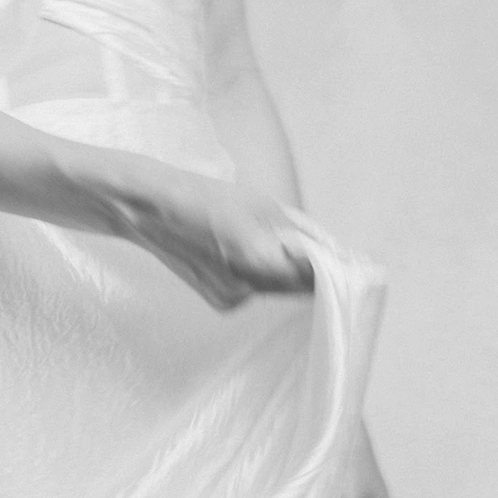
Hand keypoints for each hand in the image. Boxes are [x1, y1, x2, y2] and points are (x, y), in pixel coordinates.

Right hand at [117, 164, 314, 310]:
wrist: (148, 209)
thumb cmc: (203, 196)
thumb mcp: (259, 204)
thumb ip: (294, 232)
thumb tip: (324, 250)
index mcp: (259, 260)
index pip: (311, 277)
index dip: (330, 270)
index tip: (348, 264)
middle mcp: (246, 288)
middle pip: (294, 287)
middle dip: (306, 270)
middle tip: (315, 249)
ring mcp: (230, 298)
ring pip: (274, 289)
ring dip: (282, 272)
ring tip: (266, 241)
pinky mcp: (219, 301)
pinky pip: (253, 291)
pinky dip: (257, 276)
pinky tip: (240, 252)